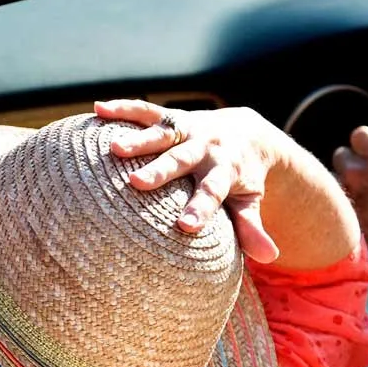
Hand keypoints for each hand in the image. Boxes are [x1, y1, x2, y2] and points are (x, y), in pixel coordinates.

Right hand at [99, 100, 360, 270]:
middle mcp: (206, 147)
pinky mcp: (173, 117)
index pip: (213, 192)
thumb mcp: (251, 202)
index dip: (201, 208)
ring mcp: (189, 129)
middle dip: (160, 171)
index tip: (185, 226)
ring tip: (113, 148)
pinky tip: (97, 109)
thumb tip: (270, 257)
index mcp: (226, 171)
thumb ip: (252, 227)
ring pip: (162, 133)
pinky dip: (123, 109)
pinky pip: (147, 111)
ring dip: (138, 139)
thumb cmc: (243, 178)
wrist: (247, 132)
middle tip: (137, 183)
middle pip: (182, 160)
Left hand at [332, 127, 367, 257]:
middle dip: (346, 167)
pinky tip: (331, 219)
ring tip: (347, 207)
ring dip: (334, 187)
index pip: (363, 135)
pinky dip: (321, 205)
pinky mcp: (322, 208)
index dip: (362, 142)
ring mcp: (338, 191)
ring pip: (328, 177)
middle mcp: (357, 174)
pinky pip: (317, 199)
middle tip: (355, 186)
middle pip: (341, 155)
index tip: (361, 150)